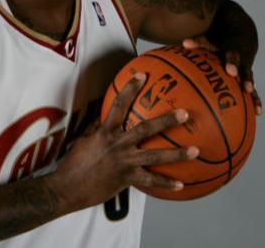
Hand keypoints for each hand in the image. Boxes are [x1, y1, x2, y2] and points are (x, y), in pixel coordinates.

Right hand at [49, 73, 199, 211]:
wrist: (67, 188)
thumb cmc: (73, 163)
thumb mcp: (83, 140)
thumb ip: (97, 128)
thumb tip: (106, 114)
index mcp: (105, 132)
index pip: (119, 105)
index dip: (130, 88)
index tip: (143, 75)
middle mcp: (118, 145)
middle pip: (146, 129)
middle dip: (167, 120)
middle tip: (185, 113)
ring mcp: (124, 163)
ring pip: (156, 157)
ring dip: (177, 154)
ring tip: (196, 150)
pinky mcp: (126, 180)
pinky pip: (150, 182)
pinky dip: (166, 183)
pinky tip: (181, 185)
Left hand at [183, 36, 262, 114]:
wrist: (240, 38)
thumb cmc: (218, 42)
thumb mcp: (209, 40)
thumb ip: (198, 42)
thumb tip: (184, 44)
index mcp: (233, 52)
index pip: (232, 56)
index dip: (232, 63)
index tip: (231, 72)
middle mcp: (242, 63)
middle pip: (245, 71)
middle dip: (246, 80)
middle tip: (246, 89)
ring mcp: (246, 72)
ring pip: (250, 84)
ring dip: (253, 94)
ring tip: (255, 108)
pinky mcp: (247, 80)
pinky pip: (253, 91)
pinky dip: (256, 101)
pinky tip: (258, 112)